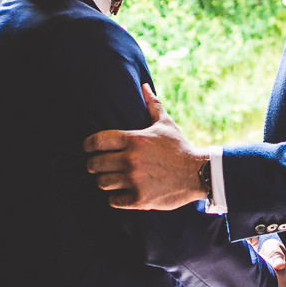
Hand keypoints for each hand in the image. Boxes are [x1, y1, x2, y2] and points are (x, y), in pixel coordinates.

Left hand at [84, 84, 209, 210]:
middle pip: (95, 164)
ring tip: (109, 179)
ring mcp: (134, 180)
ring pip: (102, 183)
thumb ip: (152, 104)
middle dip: (93, 165)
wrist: (198, 173)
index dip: (87, 145)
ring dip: (104, 181)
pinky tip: (119, 193)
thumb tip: (144, 85)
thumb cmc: (179, 147)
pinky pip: (113, 200)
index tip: (87, 148)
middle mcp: (130, 160)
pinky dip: (114, 197)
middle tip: (96, 166)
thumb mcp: (165, 124)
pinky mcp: (140, 199)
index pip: (96, 141)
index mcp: (134, 139)